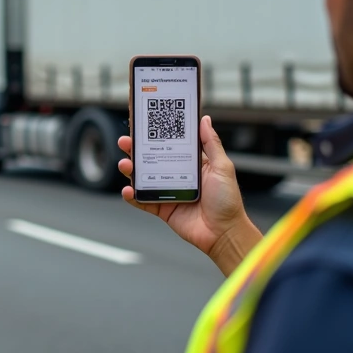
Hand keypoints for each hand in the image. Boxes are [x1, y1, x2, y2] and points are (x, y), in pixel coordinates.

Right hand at [119, 115, 261, 275]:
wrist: (224, 232)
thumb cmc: (227, 201)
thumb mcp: (222, 167)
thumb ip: (211, 143)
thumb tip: (204, 120)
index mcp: (191, 164)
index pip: (170, 145)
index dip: (157, 135)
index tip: (144, 125)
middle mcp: (177, 176)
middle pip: (152, 159)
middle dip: (136, 150)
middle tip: (125, 141)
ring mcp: (169, 192)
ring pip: (144, 178)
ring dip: (131, 170)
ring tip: (125, 164)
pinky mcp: (163, 209)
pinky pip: (143, 201)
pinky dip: (133, 196)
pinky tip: (127, 190)